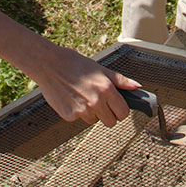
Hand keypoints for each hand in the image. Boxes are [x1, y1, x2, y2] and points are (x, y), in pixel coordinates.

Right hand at [24, 44, 140, 126]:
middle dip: (107, 114)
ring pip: (94, 120)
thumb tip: (136, 86)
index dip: (120, 110)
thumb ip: (120, 80)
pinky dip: (76, 111)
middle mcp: (96, 102)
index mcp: (106, 89)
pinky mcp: (69, 116)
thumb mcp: (99, 69)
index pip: (123, 113)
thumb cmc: (74, 64)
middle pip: (111, 122)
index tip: (115, 105)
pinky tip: (71, 98)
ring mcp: (82, 111)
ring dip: (91, 112)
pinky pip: (79, 119)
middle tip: (98, 101)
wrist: (48, 65)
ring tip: (81, 95)